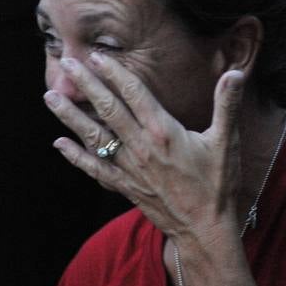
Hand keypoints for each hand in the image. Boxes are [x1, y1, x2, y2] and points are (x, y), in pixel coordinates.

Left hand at [43, 53, 245, 243]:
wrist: (205, 230)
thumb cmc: (217, 185)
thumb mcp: (227, 142)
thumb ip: (227, 106)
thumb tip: (236, 74)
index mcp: (164, 132)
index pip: (134, 93)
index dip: (114, 72)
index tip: (96, 55)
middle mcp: (141, 148)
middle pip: (107, 109)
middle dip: (85, 85)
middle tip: (65, 63)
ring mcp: (130, 168)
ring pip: (94, 137)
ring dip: (71, 116)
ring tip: (50, 97)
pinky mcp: (125, 187)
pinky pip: (95, 169)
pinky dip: (75, 157)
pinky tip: (59, 144)